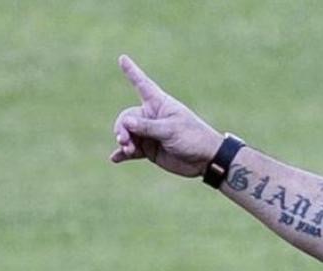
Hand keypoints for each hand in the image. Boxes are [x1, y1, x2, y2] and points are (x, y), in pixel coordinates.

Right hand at [109, 55, 222, 176]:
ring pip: (127, 133)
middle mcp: (152, 116)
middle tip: (124, 140)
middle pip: (127, 117)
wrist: (206, 159)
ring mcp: (149, 133)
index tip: (123, 58)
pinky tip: (115, 158)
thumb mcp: (171, 130)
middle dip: (123, 128)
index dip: (132, 72)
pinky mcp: (149, 149)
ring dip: (124, 141)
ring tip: (128, 149)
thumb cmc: (193, 138)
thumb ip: (147, 127)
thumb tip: (125, 123)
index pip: (142, 85)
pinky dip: (123, 153)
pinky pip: (131, 150)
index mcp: (159, 104)